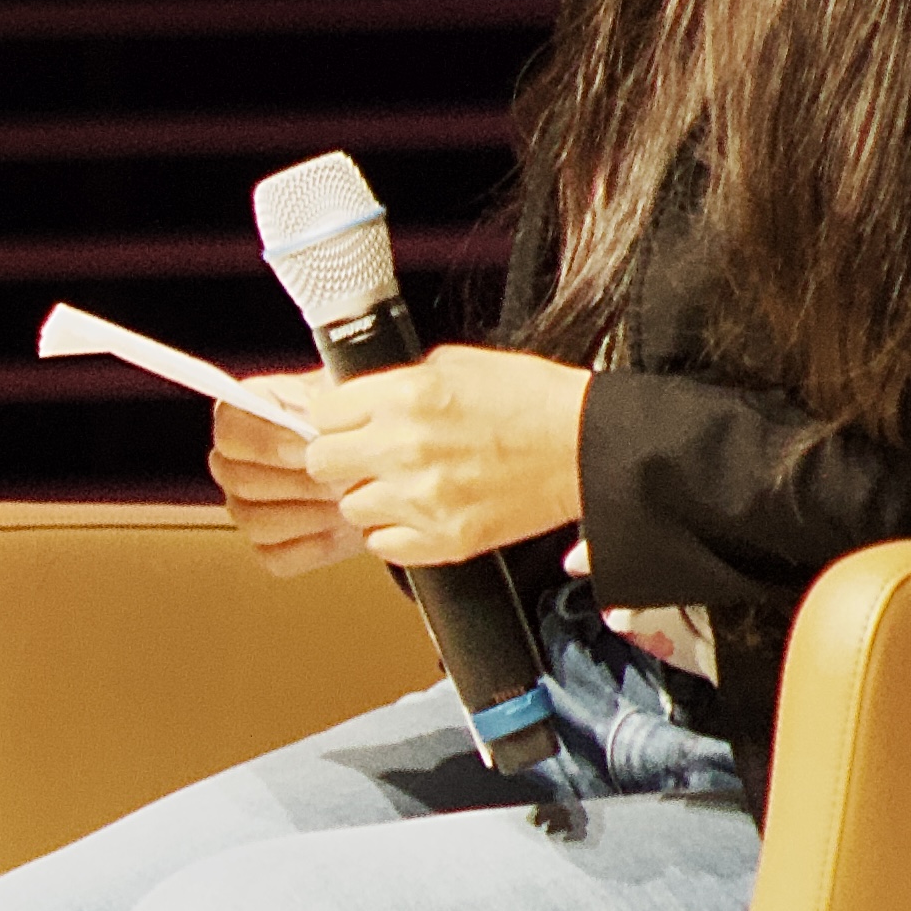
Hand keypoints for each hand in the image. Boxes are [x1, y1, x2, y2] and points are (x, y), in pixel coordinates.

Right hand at [208, 374, 364, 575]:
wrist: (381, 460)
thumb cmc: (358, 423)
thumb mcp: (347, 404)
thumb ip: (324, 412)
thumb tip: (311, 433)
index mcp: (242, 418)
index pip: (230, 429)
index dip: (265, 441)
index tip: (308, 447)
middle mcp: (232, 465)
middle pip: (240, 479)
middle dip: (297, 482)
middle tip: (341, 479)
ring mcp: (245, 509)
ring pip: (256, 522)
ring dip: (309, 514)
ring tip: (350, 502)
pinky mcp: (267, 548)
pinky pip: (277, 557)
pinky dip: (315, 545)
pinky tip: (345, 528)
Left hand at [294, 346, 593, 570]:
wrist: (589, 448)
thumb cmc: (535, 401)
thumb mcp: (460, 364)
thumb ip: (400, 381)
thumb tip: (356, 395)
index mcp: (405, 396)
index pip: (322, 412)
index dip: (335, 417)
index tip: (348, 422)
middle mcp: (404, 448)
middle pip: (322, 463)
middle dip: (342, 457)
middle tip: (368, 455)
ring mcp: (421, 500)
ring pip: (351, 507)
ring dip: (370, 497)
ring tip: (404, 484)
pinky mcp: (444, 540)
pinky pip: (383, 545)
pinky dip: (395, 532)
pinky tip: (420, 512)